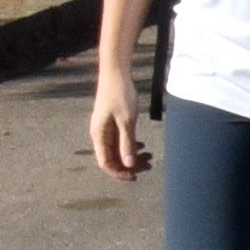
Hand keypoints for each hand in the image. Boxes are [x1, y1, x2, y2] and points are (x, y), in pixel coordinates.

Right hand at [89, 66, 151, 180]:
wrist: (116, 73)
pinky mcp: (112, 122)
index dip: (120, 172)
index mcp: (99, 135)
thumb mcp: (126, 120)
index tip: (136, 176)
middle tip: (150, 165)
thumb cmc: (120, 95)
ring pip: (117, 149)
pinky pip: (119, 140)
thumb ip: (127, 143)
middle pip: (113, 158)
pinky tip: (142, 145)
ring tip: (150, 156)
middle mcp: (99, 134)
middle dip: (130, 164)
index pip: (106, 163)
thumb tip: (128, 165)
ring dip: (132, 155)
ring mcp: (105, 128)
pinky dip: (131, 145)